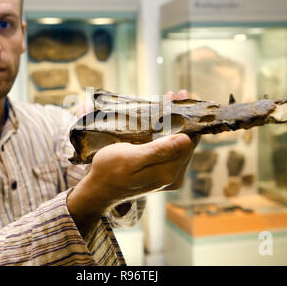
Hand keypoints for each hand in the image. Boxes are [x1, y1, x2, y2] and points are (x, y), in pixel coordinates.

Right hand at [67, 88, 200, 236]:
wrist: (98, 190)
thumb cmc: (108, 171)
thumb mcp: (130, 158)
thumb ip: (158, 151)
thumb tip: (187, 140)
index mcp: (168, 172)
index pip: (188, 142)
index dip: (187, 118)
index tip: (180, 96)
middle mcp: (172, 176)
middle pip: (185, 142)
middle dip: (181, 118)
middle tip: (174, 95)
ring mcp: (167, 176)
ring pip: (178, 145)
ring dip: (175, 123)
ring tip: (169, 101)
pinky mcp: (160, 173)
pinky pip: (170, 150)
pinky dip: (167, 133)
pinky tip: (162, 119)